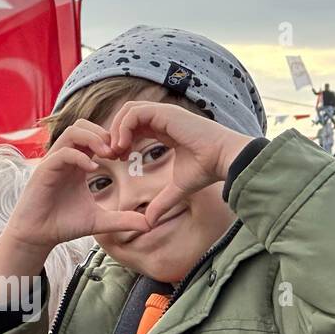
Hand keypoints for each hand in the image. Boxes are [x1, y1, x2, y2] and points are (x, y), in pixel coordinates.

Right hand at [3, 119, 152, 257]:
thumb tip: (149, 225)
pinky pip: (63, 153)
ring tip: (109, 155)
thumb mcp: (100, 221)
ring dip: (93, 139)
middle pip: (84, 125)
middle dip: (104, 133)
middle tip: (119, 152)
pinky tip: (93, 170)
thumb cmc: (64, 225)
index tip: (127, 155)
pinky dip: (80, 157)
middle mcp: (65, 157)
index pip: (94, 136)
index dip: (113, 140)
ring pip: (73, 132)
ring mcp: (54, 162)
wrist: (37, 237)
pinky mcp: (44, 171)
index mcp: (78, 163)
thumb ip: (123, 219)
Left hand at [107, 101, 253, 224]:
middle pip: (128, 115)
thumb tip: (149, 222)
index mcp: (165, 129)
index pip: (135, 126)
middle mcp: (163, 118)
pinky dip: (124, 127)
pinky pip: (135, 113)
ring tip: (115, 151)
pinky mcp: (166, 113)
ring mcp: (164, 113)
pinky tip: (123, 146)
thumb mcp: (177, 189)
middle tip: (110, 155)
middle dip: (115, 133)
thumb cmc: (206, 170)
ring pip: (128, 111)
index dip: (123, 140)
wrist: (223, 160)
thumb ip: (161, 203)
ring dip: (117, 129)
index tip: (118, 159)